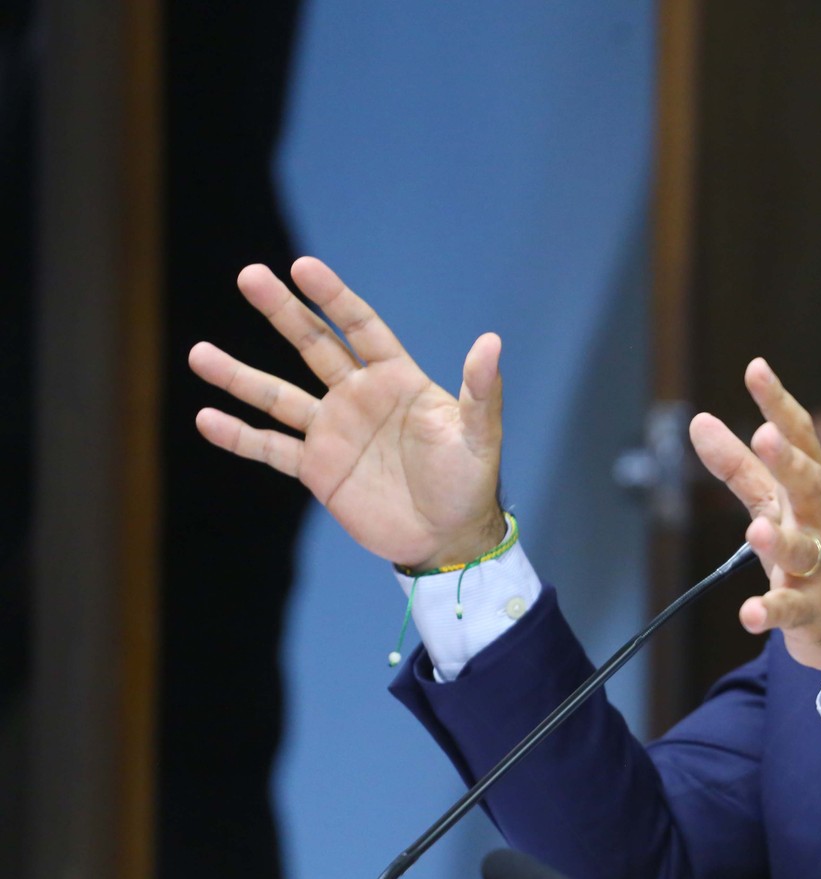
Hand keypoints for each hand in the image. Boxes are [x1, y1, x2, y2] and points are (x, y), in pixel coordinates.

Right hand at [189, 257, 505, 569]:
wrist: (448, 538)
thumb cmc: (469, 482)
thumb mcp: (479, 435)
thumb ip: (481, 390)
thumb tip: (491, 342)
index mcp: (397, 380)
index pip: (360, 328)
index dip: (333, 298)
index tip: (302, 267)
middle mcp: (359, 398)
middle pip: (313, 345)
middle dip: (283, 311)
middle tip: (249, 276)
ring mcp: (334, 432)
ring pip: (278, 396)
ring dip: (240, 375)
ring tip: (198, 353)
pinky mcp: (318, 469)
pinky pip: (271, 448)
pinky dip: (239, 436)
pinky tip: (206, 418)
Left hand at [690, 359, 820, 694]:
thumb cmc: (820, 553)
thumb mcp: (780, 506)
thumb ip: (740, 466)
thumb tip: (698, 421)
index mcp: (813, 492)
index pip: (802, 440)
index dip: (778, 405)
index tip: (756, 369)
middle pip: (811, 486)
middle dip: (790, 462)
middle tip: (766, 435)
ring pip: (802, 551)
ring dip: (780, 540)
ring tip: (758, 530)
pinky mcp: (815, 612)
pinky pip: (792, 611)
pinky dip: (770, 612)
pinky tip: (750, 614)